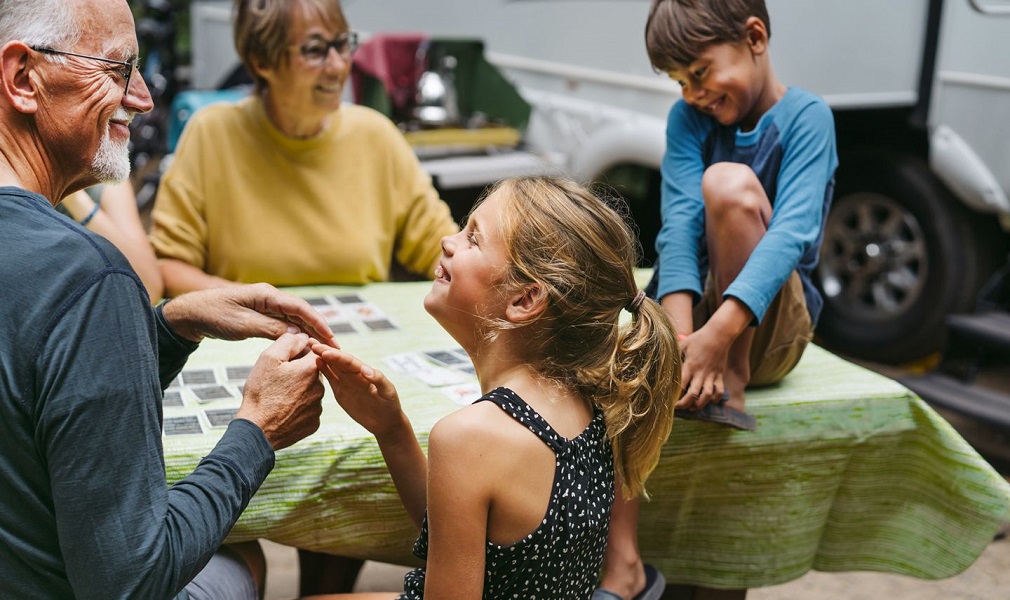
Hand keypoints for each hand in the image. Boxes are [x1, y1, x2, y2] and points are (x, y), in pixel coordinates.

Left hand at [163, 283, 336, 345]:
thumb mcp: (242, 325)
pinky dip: (296, 334)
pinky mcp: (262, 315)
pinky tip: (305, 346)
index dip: (318, 322)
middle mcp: (270, 298)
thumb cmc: (214, 316)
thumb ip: (270, 328)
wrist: (192, 314)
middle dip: (319, 329)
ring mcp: (266, 306)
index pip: (300, 307)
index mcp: (267, 295)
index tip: (330, 337)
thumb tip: (297, 334)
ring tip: (324, 349)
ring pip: (295, 319)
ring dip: (310, 333)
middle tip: (334, 347)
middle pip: (302, 313)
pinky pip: (285, 324)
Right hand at [235, 333, 324, 449]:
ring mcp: (318, 408)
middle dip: (297, 373)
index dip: (297, 353)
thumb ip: (289, 342)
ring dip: (298, 390)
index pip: (313, 352)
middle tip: (277, 380)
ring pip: (309, 391)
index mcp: (312, 369)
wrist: (257, 430)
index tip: (283, 361)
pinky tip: (283, 410)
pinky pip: (308, 410)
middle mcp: (320, 388)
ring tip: (278, 396)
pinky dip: (297, 408)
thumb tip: (302, 335)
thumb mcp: (269, 358)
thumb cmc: (261, 393)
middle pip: (311, 373)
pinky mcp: (313, 423)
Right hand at [312, 342, 408, 440]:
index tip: (325, 351)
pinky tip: (316, 362)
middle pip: (338, 360)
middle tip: (311, 342)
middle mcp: (355, 374)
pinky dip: (324, 370)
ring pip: (333, 366)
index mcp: (365, 371)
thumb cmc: (390, 405)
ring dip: (322, 356)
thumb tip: (365, 370)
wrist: (385, 422)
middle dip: (326, 351)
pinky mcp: (341, 392)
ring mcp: (347, 382)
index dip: (337, 356)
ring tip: (311, 346)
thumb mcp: (388, 392)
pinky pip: (331, 379)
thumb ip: (378, 380)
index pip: (349, 361)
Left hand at [675, 325, 728, 409]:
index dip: (674, 394)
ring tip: (692, 407)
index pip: (681, 385)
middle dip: (684, 404)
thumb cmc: (698, 338)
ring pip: (707, 396)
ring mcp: (711, 375)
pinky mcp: (719, 375)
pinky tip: (710, 400)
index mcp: (690, 365)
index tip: (669, 399)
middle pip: (692, 394)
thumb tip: (662, 358)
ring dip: (699, 404)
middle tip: (678, 407)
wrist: (719, 334)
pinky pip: (719, 391)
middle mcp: (700, 373)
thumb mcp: (683, 343)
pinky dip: (716, 398)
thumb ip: (674, 353)